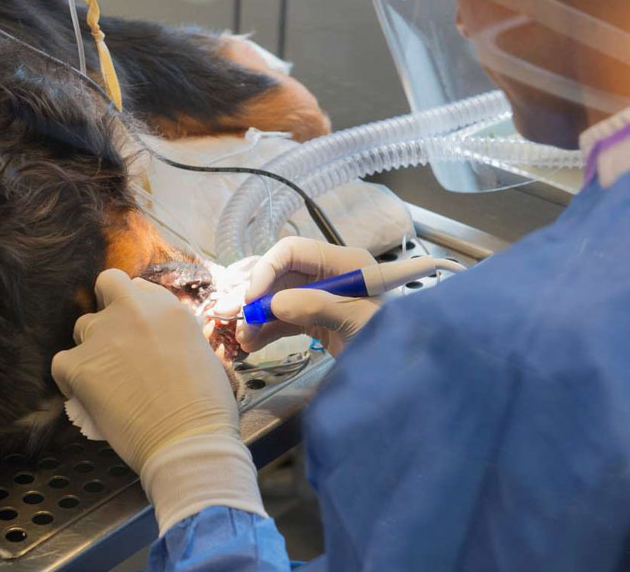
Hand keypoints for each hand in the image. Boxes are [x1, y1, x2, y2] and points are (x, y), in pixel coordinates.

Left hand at [51, 269, 238, 473]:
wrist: (187, 439)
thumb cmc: (206, 408)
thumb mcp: (202, 352)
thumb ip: (174, 334)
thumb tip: (157, 339)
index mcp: (167, 307)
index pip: (138, 287)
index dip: (134, 307)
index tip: (136, 329)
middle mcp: (133, 310)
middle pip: (107, 286)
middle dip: (106, 306)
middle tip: (114, 339)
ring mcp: (103, 335)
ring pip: (82, 327)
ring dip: (91, 347)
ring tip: (106, 379)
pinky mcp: (79, 364)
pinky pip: (61, 363)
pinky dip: (70, 378)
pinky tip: (85, 396)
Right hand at [238, 237, 380, 356]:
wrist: (403, 377)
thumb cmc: (388, 341)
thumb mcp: (356, 320)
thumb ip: (316, 306)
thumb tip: (276, 304)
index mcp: (343, 263)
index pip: (293, 252)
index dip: (267, 270)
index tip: (250, 298)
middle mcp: (328, 276)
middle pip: (278, 276)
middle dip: (251, 295)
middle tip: (226, 314)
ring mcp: (319, 298)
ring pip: (274, 299)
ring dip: (254, 317)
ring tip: (242, 337)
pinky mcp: (314, 320)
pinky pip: (281, 319)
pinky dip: (264, 330)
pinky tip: (251, 344)